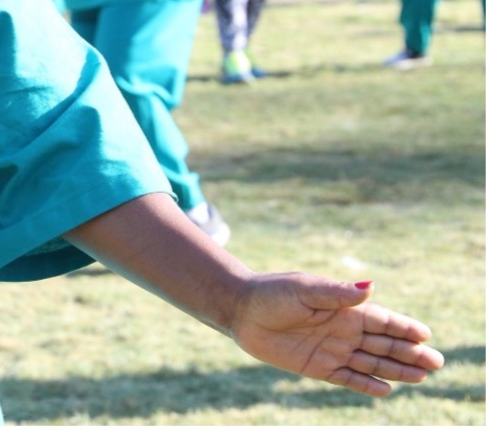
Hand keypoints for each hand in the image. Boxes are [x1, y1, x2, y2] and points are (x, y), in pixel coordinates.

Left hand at [231, 274, 442, 396]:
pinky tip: (386, 391)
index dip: (404, 328)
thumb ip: (337, 293)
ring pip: (371, 363)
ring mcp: (332, 349)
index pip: (382, 320)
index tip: (426, 335)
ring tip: (421, 376)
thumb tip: (370, 287)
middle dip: (410, 353)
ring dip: (396, 370)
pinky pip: (347, 379)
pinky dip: (366, 385)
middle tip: (436, 363)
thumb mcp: (305, 289)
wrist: (241, 310)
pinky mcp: (317, 367)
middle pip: (383, 344)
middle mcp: (343, 330)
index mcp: (344, 308)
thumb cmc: (272, 293)